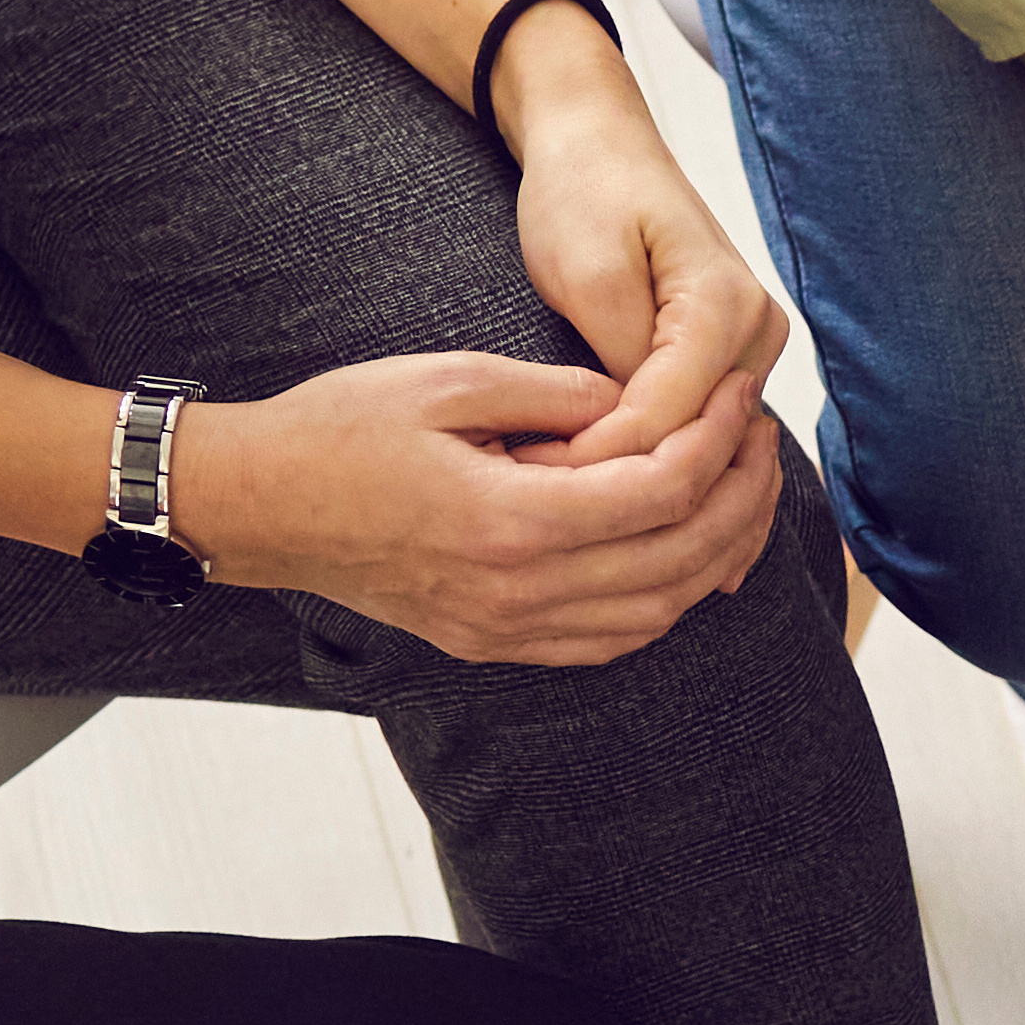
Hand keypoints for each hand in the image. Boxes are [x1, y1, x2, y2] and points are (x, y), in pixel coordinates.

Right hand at [163, 355, 780, 664]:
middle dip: (740, 498)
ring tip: (739, 491)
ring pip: (657, 613)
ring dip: (715, 555)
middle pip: (679, 560)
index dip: (719, 442)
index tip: (741, 398)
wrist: (261, 508)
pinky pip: (609, 641)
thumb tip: (637, 401)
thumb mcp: (448, 380)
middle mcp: (518, 592)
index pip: (662, 492)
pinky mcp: (494, 644)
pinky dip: (664, 602)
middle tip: (763, 439)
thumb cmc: (341, 430)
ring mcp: (507, 630)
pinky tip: (683, 554)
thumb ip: (555, 393)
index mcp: (510, 520)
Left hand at [505, 49, 798, 467]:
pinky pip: (699, 429)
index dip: (599, 459)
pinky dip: (653, 456)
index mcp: (729, 307)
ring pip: (702, 446)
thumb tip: (636, 441)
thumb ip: (621, 360)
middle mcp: (760, 334)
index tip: (529, 480)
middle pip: (696, 443)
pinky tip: (603, 481)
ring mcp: (754, 350)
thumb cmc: (585, 189)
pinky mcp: (730, 360)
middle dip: (620, 479)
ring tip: (564, 502)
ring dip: (639, 476)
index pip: (669, 419)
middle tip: (538, 508)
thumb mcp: (586, 271)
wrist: (599, 143)